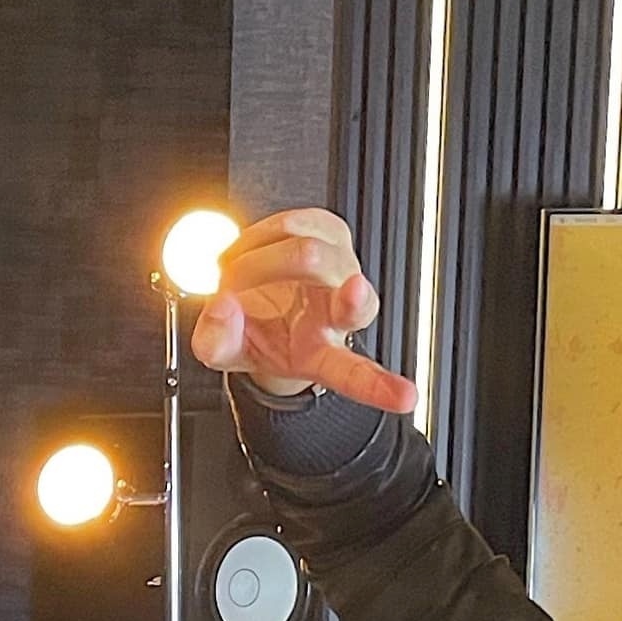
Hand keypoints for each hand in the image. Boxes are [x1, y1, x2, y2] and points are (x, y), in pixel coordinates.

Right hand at [191, 207, 415, 412]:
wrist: (259, 303)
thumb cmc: (256, 332)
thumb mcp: (227, 353)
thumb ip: (216, 344)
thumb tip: (222, 309)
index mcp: (322, 354)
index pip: (356, 374)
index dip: (380, 386)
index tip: (406, 397)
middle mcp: (341, 311)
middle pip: (330, 291)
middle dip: (266, 277)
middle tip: (229, 284)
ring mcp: (343, 269)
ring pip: (311, 252)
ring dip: (256, 256)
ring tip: (232, 269)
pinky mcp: (334, 233)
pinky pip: (299, 223)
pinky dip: (259, 234)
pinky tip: (248, 249)